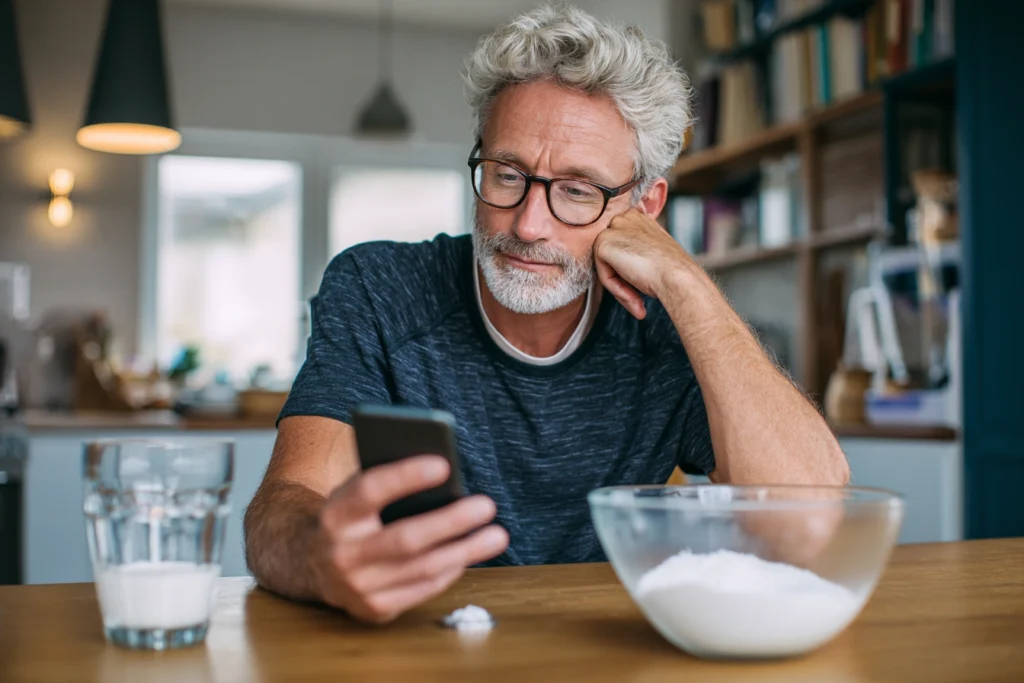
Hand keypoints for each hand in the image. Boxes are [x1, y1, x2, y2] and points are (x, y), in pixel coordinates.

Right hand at [312, 455, 508, 623]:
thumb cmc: (354, 516)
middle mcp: (341, 554)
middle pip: (404, 538)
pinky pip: (423, 589)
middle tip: (486, 505)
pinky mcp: (374, 609)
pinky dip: (451, 570)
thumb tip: (446, 477)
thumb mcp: (358, 493)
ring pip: (421, 569)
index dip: (406, 477)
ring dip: (465, 551)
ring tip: (496, 534)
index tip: (444, 464)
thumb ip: (390, 483)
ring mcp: (357, 587)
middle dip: (450, 522)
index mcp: (335, 514)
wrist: (312, 563)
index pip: (370, 491)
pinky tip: (469, 554)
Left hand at [593, 207, 695, 319]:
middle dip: (624, 280)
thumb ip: (638, 247)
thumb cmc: (672, 269)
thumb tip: (627, 258)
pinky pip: (603, 274)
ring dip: (622, 288)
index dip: (631, 270)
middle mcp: (624, 218)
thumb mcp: (655, 250)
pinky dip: (617, 289)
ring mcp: (612, 229)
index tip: (645, 284)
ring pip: (608, 267)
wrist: (678, 277)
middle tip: (639, 299)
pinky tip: (635, 295)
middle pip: (613, 257)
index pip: (622, 246)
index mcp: (637, 216)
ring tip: (639, 301)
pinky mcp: (603, 244)